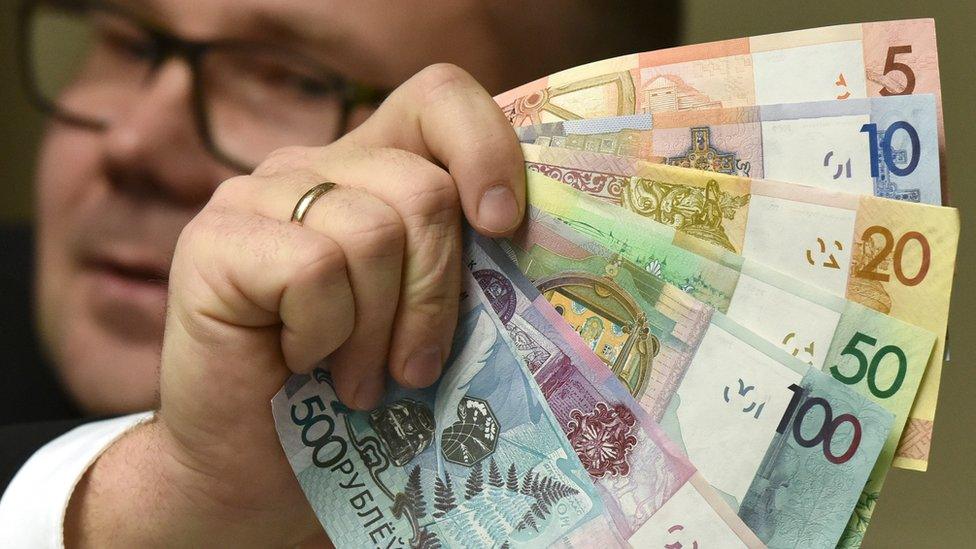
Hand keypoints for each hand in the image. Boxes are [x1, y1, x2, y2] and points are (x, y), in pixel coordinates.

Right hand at [64, 64, 524, 545]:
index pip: (438, 98)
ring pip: (373, 232)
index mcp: (374, 172)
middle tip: (412, 367)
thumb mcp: (429, 319)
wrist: (259, 476)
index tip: (502, 226)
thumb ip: (461, 260)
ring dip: (376, 331)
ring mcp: (257, 195)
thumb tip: (517, 234)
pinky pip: (315, 268)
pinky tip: (297, 361)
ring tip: (356, 379)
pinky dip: (324, 334)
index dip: (484, 147)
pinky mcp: (213, 237)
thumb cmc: (358, 404)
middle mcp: (315, 167)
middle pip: (423, 189)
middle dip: (434, 295)